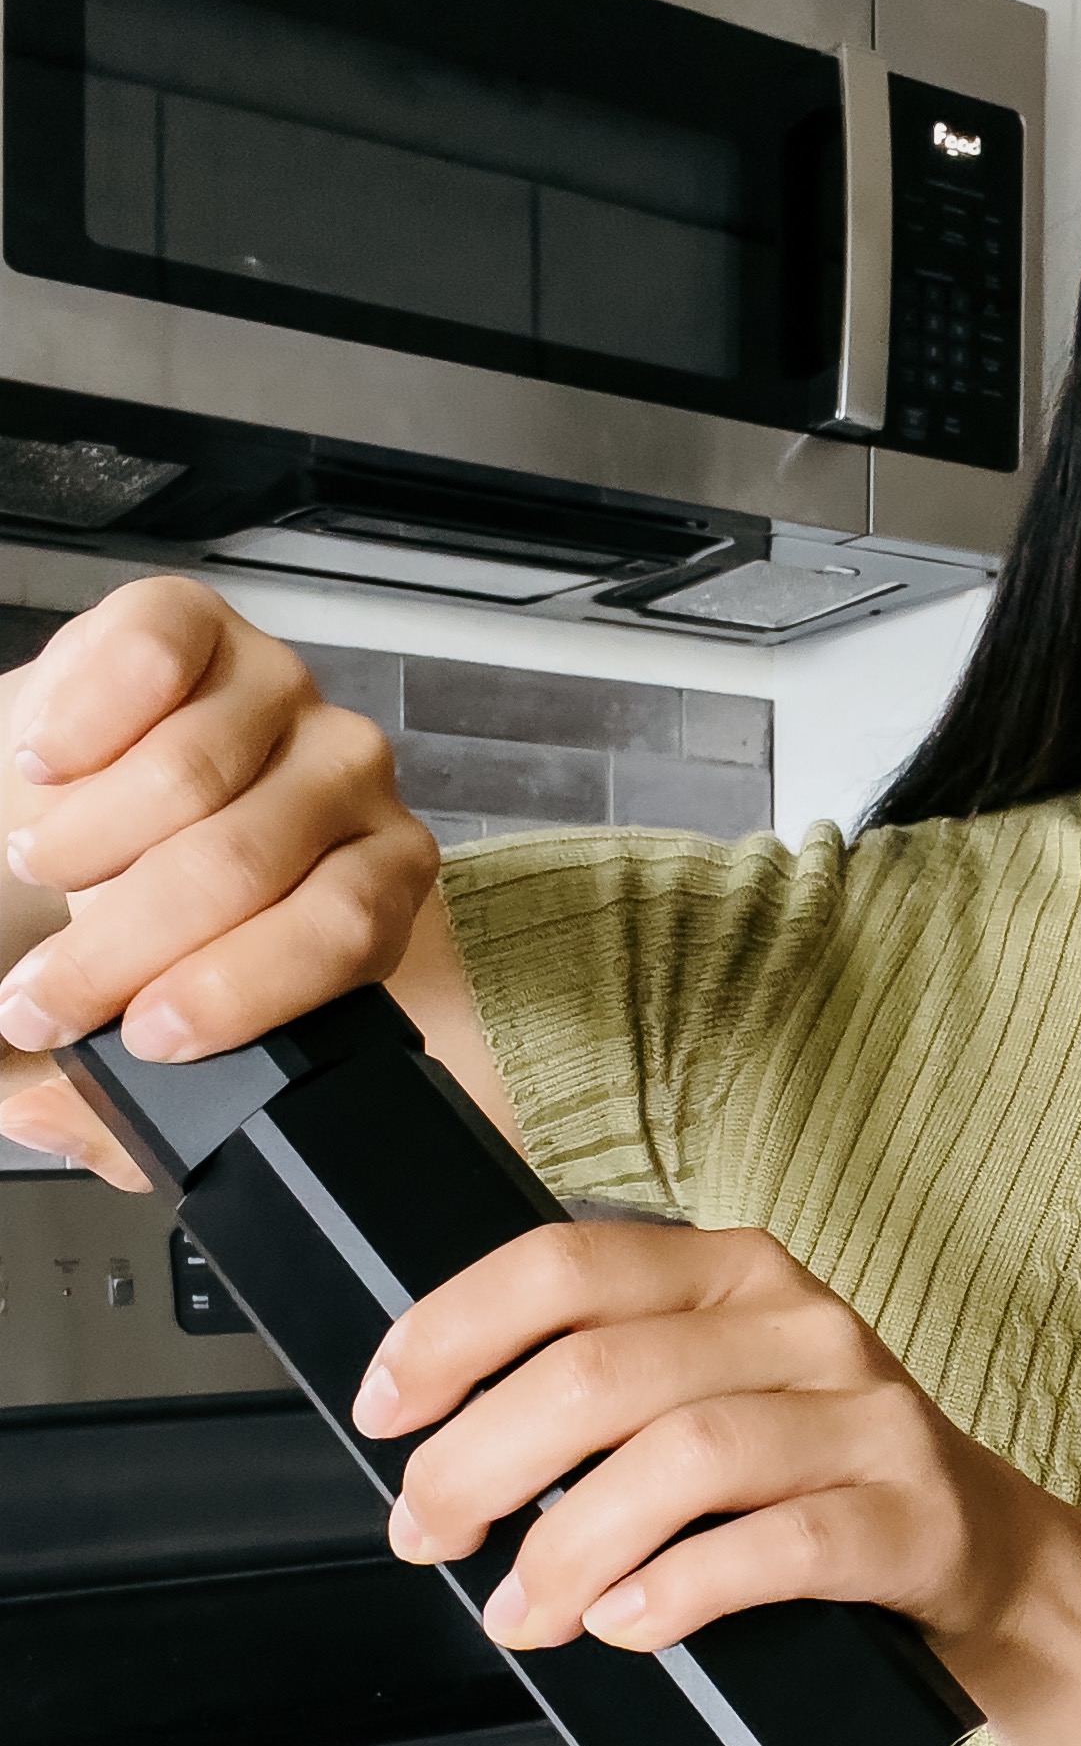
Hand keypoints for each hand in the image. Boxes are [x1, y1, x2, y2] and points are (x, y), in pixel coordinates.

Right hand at [0, 578, 437, 1183]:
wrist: (69, 802)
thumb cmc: (126, 911)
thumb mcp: (135, 1021)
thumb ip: (121, 1101)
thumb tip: (61, 1120)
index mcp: (371, 883)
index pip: (340, 933)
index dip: (237, 991)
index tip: (145, 1036)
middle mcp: (349, 781)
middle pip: (247, 861)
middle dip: (124, 945)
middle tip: (46, 993)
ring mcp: (284, 695)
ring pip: (192, 770)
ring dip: (92, 838)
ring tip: (44, 868)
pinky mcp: (204, 625)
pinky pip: (154, 656)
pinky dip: (85, 719)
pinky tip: (48, 763)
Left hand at [352, 1219, 1055, 1667]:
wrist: (992, 1561)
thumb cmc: (818, 1485)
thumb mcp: (718, 1400)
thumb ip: (610, 1394)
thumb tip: (437, 1446)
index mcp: (734, 1274)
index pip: (566, 1265)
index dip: (452, 1334)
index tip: (388, 1411)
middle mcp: (803, 1324)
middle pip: (602, 1371)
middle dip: (479, 1463)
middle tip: (431, 1535)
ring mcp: (866, 1416)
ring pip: (684, 1455)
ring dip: (570, 1546)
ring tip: (523, 1611)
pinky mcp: (912, 1515)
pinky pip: (781, 1544)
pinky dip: (682, 1588)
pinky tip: (629, 1622)